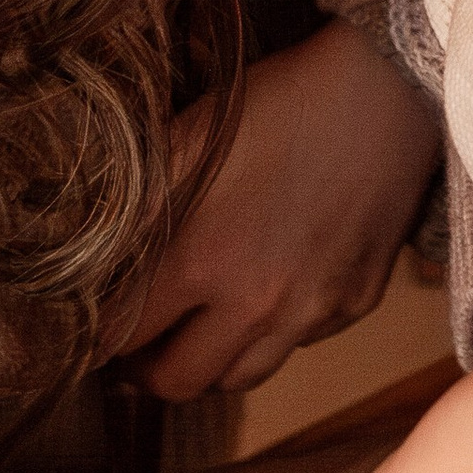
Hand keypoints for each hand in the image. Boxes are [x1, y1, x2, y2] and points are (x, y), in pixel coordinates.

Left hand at [107, 20, 440, 398]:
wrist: (387, 90)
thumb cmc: (279, 103)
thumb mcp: (190, 137)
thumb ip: (135, 204)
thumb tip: (85, 253)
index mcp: (202, 261)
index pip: (123, 339)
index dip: (99, 340)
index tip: (92, 330)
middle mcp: (257, 305)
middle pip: (180, 382)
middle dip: (147, 369)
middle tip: (137, 342)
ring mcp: (311, 313)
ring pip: (240, 379)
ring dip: (209, 362)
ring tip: (196, 328)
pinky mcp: (354, 305)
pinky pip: (298, 346)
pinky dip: (272, 333)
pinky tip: (266, 290)